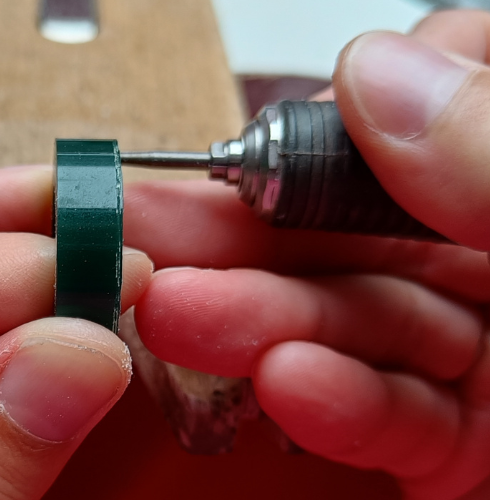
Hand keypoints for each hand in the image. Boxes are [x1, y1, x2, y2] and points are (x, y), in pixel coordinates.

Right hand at [127, 10, 489, 499]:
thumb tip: (381, 74)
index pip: (446, 100)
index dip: (367, 98)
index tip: (301, 113)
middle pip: (360, 224)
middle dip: (254, 231)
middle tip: (155, 228)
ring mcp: (482, 356)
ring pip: (352, 320)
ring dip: (263, 321)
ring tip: (184, 315)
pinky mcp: (458, 446)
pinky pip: (385, 413)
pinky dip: (329, 401)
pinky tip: (285, 384)